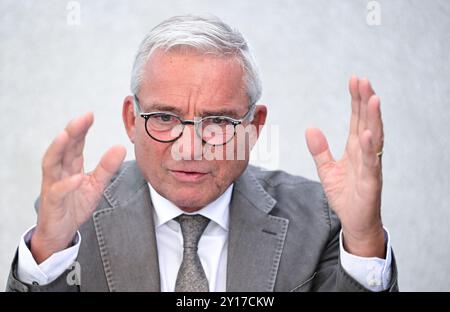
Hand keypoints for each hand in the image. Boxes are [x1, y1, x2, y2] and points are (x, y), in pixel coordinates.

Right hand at [31, 112, 125, 262]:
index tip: (90, 114)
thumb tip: (120, 147)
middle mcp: (59, 172)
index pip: (75, 143)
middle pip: (62, 148)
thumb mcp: (96, 185)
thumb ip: (107, 167)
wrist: (61, 232)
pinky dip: (68, 184)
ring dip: (59, 149)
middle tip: (82, 118)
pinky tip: (77, 177)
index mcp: (70, 166)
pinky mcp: (53, 203)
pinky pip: (58, 191)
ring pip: (51, 164)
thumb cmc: (75, 205)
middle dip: (71, 132)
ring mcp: (53, 186)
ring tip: (67, 136)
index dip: (81, 129)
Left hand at [305, 76, 384, 257]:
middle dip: (365, 101)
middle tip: (363, 80)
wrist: (354, 222)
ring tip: (372, 98)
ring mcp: (370, 166)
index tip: (354, 80)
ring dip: (373, 118)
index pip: (356, 119)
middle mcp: (365, 153)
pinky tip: (366, 134)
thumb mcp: (326, 170)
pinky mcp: (370, 182)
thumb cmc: (345, 196)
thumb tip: (310, 128)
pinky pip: (370, 163)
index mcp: (354, 148)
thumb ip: (319, 150)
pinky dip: (368, 148)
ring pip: (373, 138)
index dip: (356, 100)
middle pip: (366, 122)